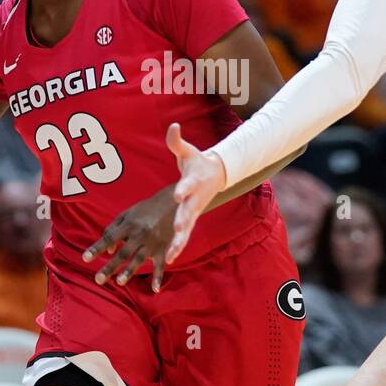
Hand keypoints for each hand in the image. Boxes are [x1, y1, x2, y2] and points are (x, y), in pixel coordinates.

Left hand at [83, 184, 178, 291]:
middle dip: (110, 267)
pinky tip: (155, 289)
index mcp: (129, 225)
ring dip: (129, 272)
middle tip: (98, 279)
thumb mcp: (128, 214)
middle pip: (122, 253)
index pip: (109, 238)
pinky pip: (161, 265)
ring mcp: (152, 243)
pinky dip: (159, 277)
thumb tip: (107, 251)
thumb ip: (114, 229)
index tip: (85, 258)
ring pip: (139, 260)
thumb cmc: (145, 209)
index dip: (97, 248)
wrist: (172, 203)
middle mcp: (139, 235)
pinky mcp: (164, 249)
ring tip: (119, 283)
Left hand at [165, 123, 227, 264]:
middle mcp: (194, 199)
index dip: (183, 189)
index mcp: (193, 181)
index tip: (177, 194)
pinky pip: (184, 236)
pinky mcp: (191, 219)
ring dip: (180, 241)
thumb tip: (173, 126)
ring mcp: (194, 211)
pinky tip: (169, 260)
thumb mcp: (188, 150)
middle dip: (183, 220)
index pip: (188, 185)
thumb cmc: (197, 162)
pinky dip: (178, 247)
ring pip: (187, 229)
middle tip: (178, 228)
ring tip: (172, 254)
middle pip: (189, 211)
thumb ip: (177, 141)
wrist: (215, 174)